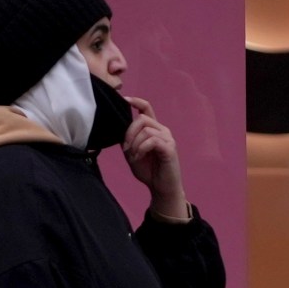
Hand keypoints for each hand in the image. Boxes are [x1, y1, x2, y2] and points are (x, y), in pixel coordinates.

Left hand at [122, 96, 187, 220]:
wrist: (161, 188)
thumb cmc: (148, 170)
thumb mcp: (132, 153)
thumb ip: (127, 140)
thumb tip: (118, 128)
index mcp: (153, 129)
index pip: (146, 108)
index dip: (136, 101)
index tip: (124, 99)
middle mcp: (162, 130)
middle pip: (142, 119)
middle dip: (129, 133)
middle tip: (125, 148)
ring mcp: (167, 138)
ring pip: (146, 130)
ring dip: (134, 144)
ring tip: (133, 156)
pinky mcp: (169, 148)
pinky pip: (152, 141)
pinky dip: (141, 149)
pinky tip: (138, 157)